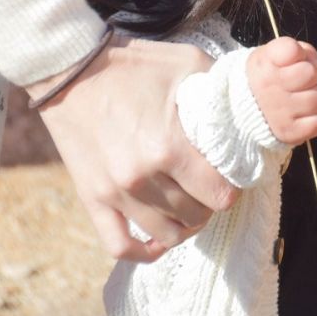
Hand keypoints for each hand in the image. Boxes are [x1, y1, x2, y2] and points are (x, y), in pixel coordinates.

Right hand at [29, 36, 237, 261]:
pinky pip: (120, 246)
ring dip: (185, 224)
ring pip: (166, 234)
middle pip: (197, 216)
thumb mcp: (188, 64)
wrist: (70, 69)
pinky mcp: (92, 198)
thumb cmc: (134, 65)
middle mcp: (142, 177)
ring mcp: (115, 192)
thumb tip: (246, 113)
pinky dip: (145, 251)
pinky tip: (159, 239)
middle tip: (211, 186)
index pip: (220, 195)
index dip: (233, 188)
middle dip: (211, 203)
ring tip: (190, 205)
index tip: (232, 175)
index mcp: (169, 147)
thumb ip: (221, 92)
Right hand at [246, 37, 316, 145]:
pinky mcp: (287, 131)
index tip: (290, 62)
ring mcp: (277, 112)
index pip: (292, 50)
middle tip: (297, 82)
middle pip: (309, 74)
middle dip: (308, 76)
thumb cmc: (267, 77)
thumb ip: (302, 51)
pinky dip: (314, 119)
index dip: (298, 54)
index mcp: (264, 63)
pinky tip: (301, 114)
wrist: (242, 110)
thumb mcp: (274, 55)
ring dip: (312, 98)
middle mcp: (268, 87)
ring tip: (298, 98)